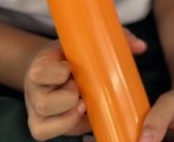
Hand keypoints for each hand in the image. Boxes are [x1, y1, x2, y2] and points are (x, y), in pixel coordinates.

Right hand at [24, 29, 147, 140]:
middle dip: (70, 97)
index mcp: (39, 65)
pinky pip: (46, 134)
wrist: (52, 64)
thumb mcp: (86, 42)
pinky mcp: (40, 125)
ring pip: (45, 124)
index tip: (71, 67)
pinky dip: (67, 126)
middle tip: (81, 88)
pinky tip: (81, 115)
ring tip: (83, 102)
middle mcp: (32, 90)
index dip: (59, 73)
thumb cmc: (71, 53)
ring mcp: (35, 110)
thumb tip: (141, 46)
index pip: (38, 73)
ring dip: (71, 115)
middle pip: (44, 103)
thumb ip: (113, 40)